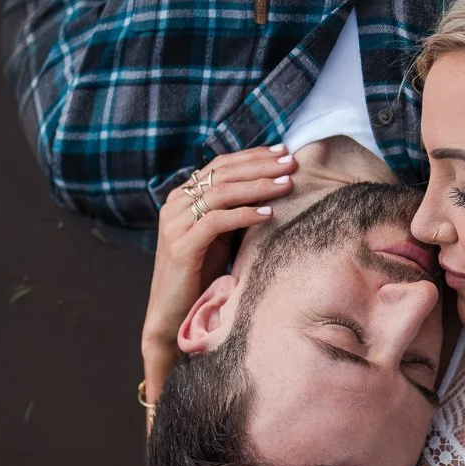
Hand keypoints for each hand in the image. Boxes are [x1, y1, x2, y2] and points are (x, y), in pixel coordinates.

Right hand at [140, 146, 296, 395]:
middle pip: (222, 173)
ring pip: (220, 193)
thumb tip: (271, 188)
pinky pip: (216, 221)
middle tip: (291, 162)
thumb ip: (234, 211)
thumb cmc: (201, 275)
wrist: (172, 314)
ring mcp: (175, 224)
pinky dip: (244, 215)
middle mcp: (175, 205)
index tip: (283, 151)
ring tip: (287, 184)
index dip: (252, 156)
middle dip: (260, 165)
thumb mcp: (219, 236)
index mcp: (182, 197)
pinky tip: (269, 214)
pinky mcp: (181, 246)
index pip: (220, 165)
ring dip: (257, 186)